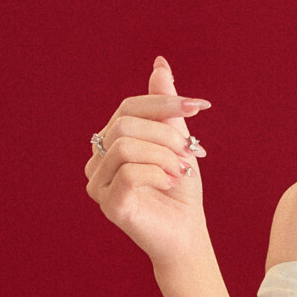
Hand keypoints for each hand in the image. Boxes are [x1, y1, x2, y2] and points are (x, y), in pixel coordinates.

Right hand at [85, 56, 211, 270]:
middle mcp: (97, 161)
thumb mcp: (177, 139)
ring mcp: (98, 184)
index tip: (199, 106)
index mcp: (110, 142)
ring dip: (164, 155)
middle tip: (191, 152)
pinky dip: (157, 174)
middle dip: (165, 133)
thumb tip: (159, 64)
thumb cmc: (180, 188)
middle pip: (124, 125)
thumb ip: (165, 105)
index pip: (129, 108)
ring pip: (125, 147)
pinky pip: (127, 173)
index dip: (164, 102)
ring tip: (181, 171)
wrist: (187, 232)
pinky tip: (171, 183)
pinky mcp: (109, 204)